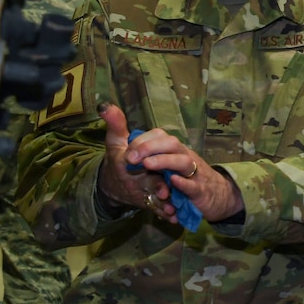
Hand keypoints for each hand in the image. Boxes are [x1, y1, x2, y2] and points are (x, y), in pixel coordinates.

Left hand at [96, 104, 244, 223]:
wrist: (200, 197)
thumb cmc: (164, 174)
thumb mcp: (137, 154)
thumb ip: (121, 129)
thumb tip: (104, 107)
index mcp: (168, 147)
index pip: (158, 136)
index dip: (142, 143)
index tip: (127, 155)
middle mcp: (181, 155)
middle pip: (171, 143)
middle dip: (151, 148)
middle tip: (131, 160)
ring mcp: (191, 172)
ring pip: (183, 162)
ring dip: (165, 162)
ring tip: (148, 165)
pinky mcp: (198, 191)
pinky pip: (193, 186)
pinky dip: (184, 184)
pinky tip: (173, 183)